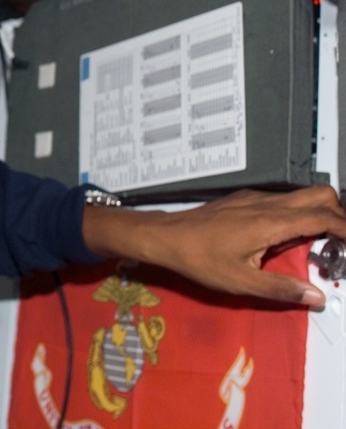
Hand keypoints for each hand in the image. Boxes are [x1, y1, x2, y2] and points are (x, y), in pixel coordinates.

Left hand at [83, 185, 345, 307]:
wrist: (164, 236)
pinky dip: (298, 213)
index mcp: (271, 221)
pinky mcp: (243, 200)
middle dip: (340, 214)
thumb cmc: (199, 259)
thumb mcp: (241, 282)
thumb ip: (281, 289)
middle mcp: (267, 203)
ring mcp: (254, 198)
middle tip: (343, 242)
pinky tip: (290, 237)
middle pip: (319, 195)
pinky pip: (282, 200)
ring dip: (319, 213)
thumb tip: (318, 297)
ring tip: (323, 243)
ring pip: (301, 196)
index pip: (324, 217)